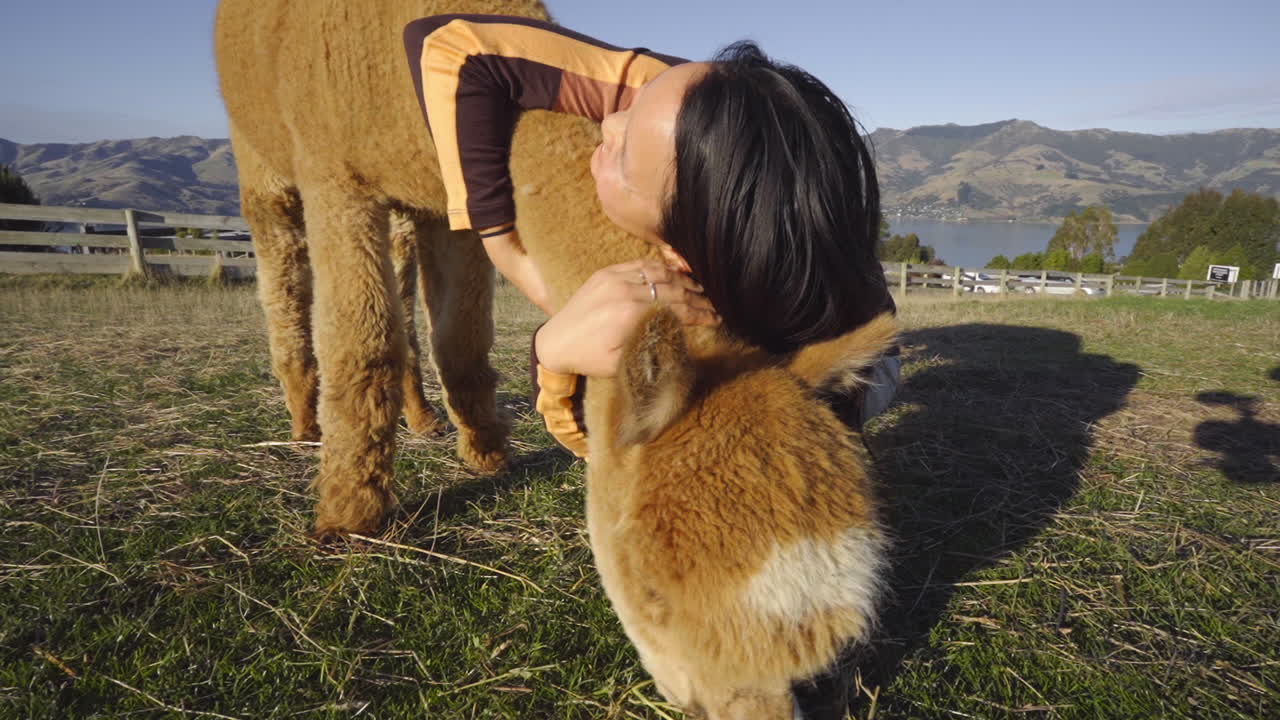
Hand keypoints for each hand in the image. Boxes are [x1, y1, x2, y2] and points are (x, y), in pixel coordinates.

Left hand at [535, 259, 717, 377]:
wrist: (555, 342)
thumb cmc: (588, 359)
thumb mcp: (621, 364)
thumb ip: (650, 349)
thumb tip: (679, 340)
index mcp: (628, 315)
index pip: (675, 309)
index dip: (699, 314)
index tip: (716, 318)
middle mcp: (623, 291)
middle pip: (672, 290)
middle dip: (697, 298)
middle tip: (714, 304)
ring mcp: (614, 278)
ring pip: (659, 273)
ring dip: (682, 280)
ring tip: (699, 289)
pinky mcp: (606, 273)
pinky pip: (640, 265)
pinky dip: (660, 269)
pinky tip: (674, 275)